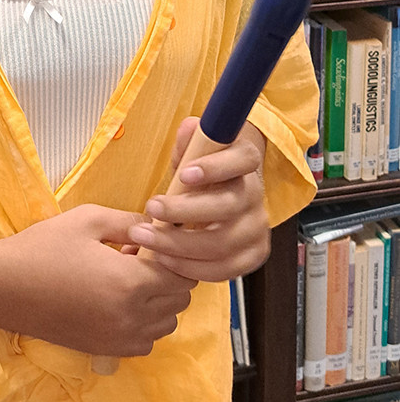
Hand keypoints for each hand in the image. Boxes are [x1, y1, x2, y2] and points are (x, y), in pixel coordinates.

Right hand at [0, 204, 196, 357]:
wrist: (3, 288)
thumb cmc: (44, 247)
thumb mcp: (89, 219)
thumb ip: (131, 222)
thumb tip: (159, 227)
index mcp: (130, 282)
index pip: (183, 275)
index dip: (175, 256)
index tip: (155, 243)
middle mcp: (131, 317)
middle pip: (179, 301)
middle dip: (170, 277)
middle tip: (140, 259)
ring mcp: (119, 339)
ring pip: (167, 324)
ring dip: (160, 303)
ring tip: (129, 281)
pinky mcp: (106, 351)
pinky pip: (146, 342)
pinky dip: (145, 325)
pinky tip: (121, 304)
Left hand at [124, 119, 270, 283]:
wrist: (225, 191)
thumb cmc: (205, 169)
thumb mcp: (197, 146)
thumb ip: (191, 138)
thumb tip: (190, 131)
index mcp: (245, 161)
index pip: (241, 160)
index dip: (214, 168)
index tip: (184, 174)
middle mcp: (256, 195)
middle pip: (227, 207)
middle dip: (183, 211)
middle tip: (151, 207)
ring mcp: (257, 228)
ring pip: (221, 244)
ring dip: (178, 245)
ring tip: (146, 238)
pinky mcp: (253, 255)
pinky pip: (223, 270)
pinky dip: (191, 268)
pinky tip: (166, 259)